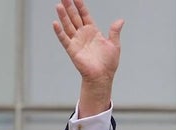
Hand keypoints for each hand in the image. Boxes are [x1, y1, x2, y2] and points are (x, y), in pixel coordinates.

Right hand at [53, 0, 122, 116]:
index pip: (84, 15)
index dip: (80, 6)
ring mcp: (76, 42)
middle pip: (74, 17)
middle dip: (69, 7)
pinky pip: (64, 39)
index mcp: (92, 31)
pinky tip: (55, 23)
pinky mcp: (72, 50)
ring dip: (63, 16)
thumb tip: (120, 20)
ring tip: (59, 5)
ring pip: (68, 25)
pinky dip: (59, 32)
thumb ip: (114, 31)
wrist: (103, 76)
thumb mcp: (114, 45)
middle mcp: (83, 35)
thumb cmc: (108, 63)